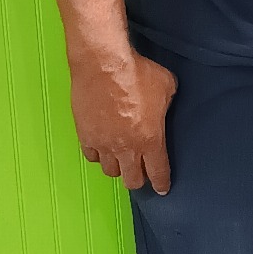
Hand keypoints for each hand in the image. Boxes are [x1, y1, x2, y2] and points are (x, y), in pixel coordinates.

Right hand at [68, 44, 176, 193]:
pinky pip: (92, 156)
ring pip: (110, 171)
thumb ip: (166, 104)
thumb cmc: (137, 72)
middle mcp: (127, 148)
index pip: (158, 172)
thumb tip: (162, 104)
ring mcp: (104, 144)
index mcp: (151, 139)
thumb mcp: (166, 86)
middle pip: (132, 179)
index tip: (162, 189)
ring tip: (120, 158)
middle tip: (141, 173)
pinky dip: (98, 154)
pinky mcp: (85, 135)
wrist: (104, 64)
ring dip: (117, 166)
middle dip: (139, 179)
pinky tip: (101, 147)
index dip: (161, 183)